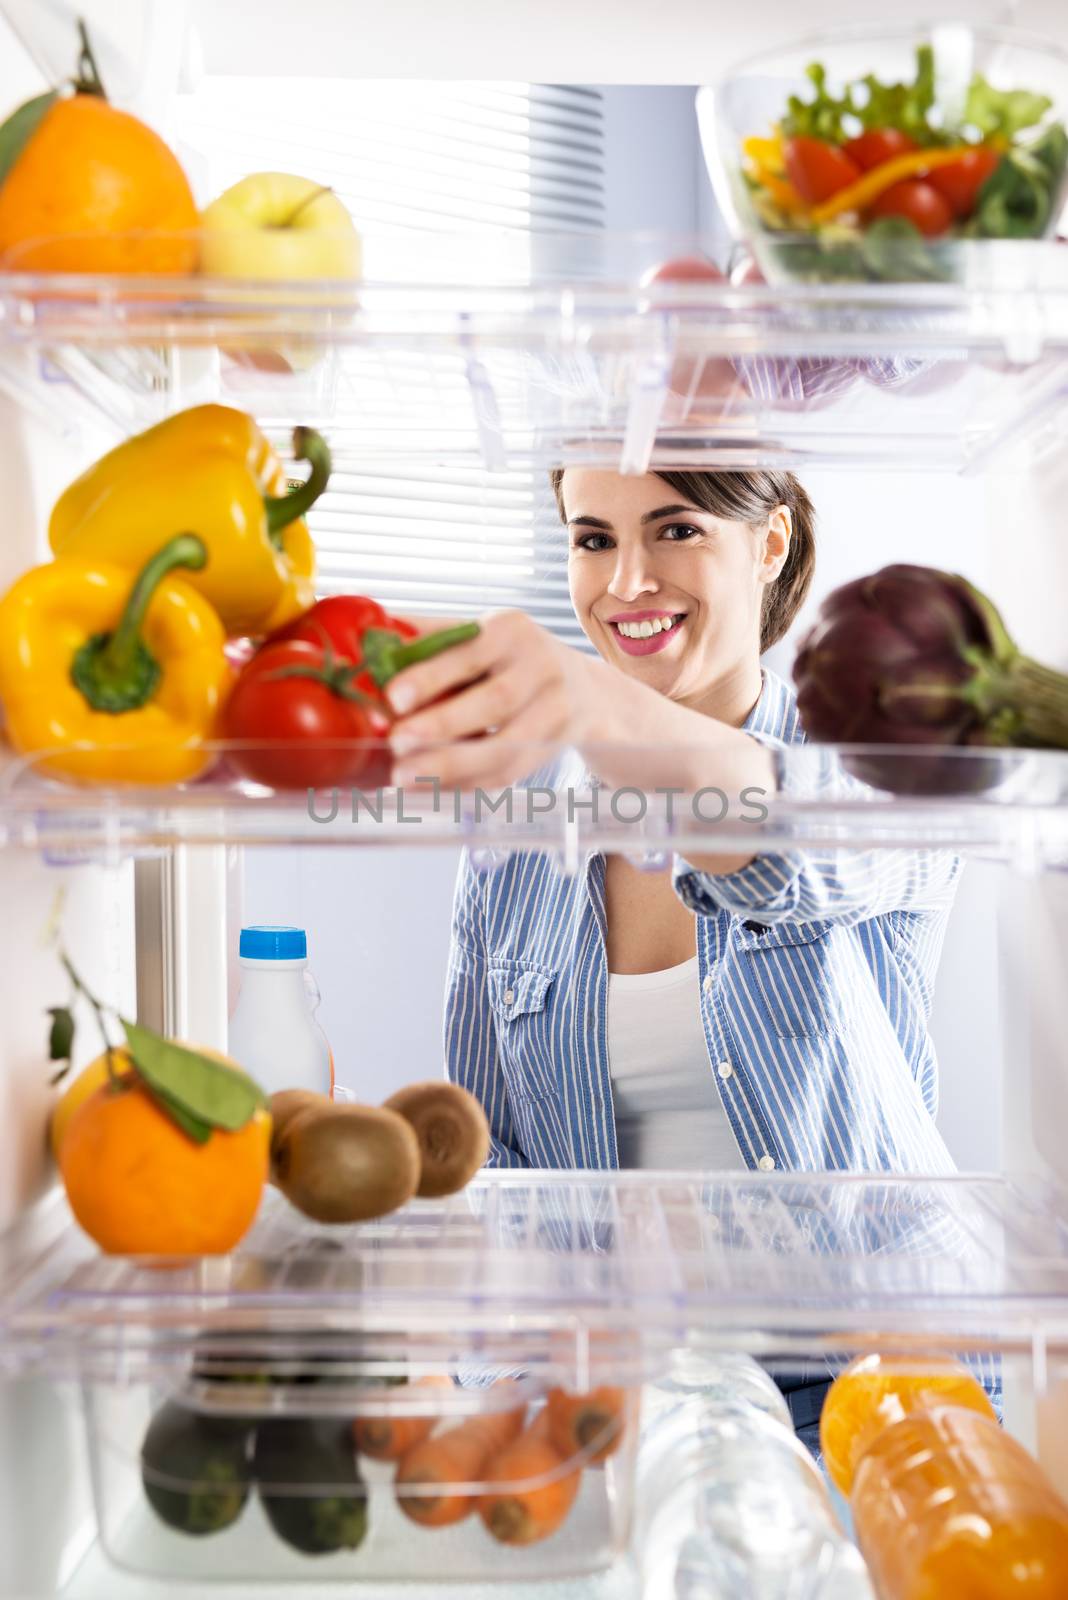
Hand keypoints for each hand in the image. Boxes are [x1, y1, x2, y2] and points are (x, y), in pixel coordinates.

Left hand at [384, 611, 774, 821]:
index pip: (469, 653)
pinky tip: (431, 790)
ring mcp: (556, 711)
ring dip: (452, 767)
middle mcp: (541, 667)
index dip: (430, 675)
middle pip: (494, 703)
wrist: (590, 692)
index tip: (392, 696)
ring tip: (405, 778)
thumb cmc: (514, 659)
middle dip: (441, 727)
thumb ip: (430, 638)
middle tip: (396, 744)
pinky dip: (467, 785)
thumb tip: (370, 641)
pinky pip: (509, 773)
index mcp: (512, 631)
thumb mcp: (483, 634)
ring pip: (505, 746)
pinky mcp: (554, 747)